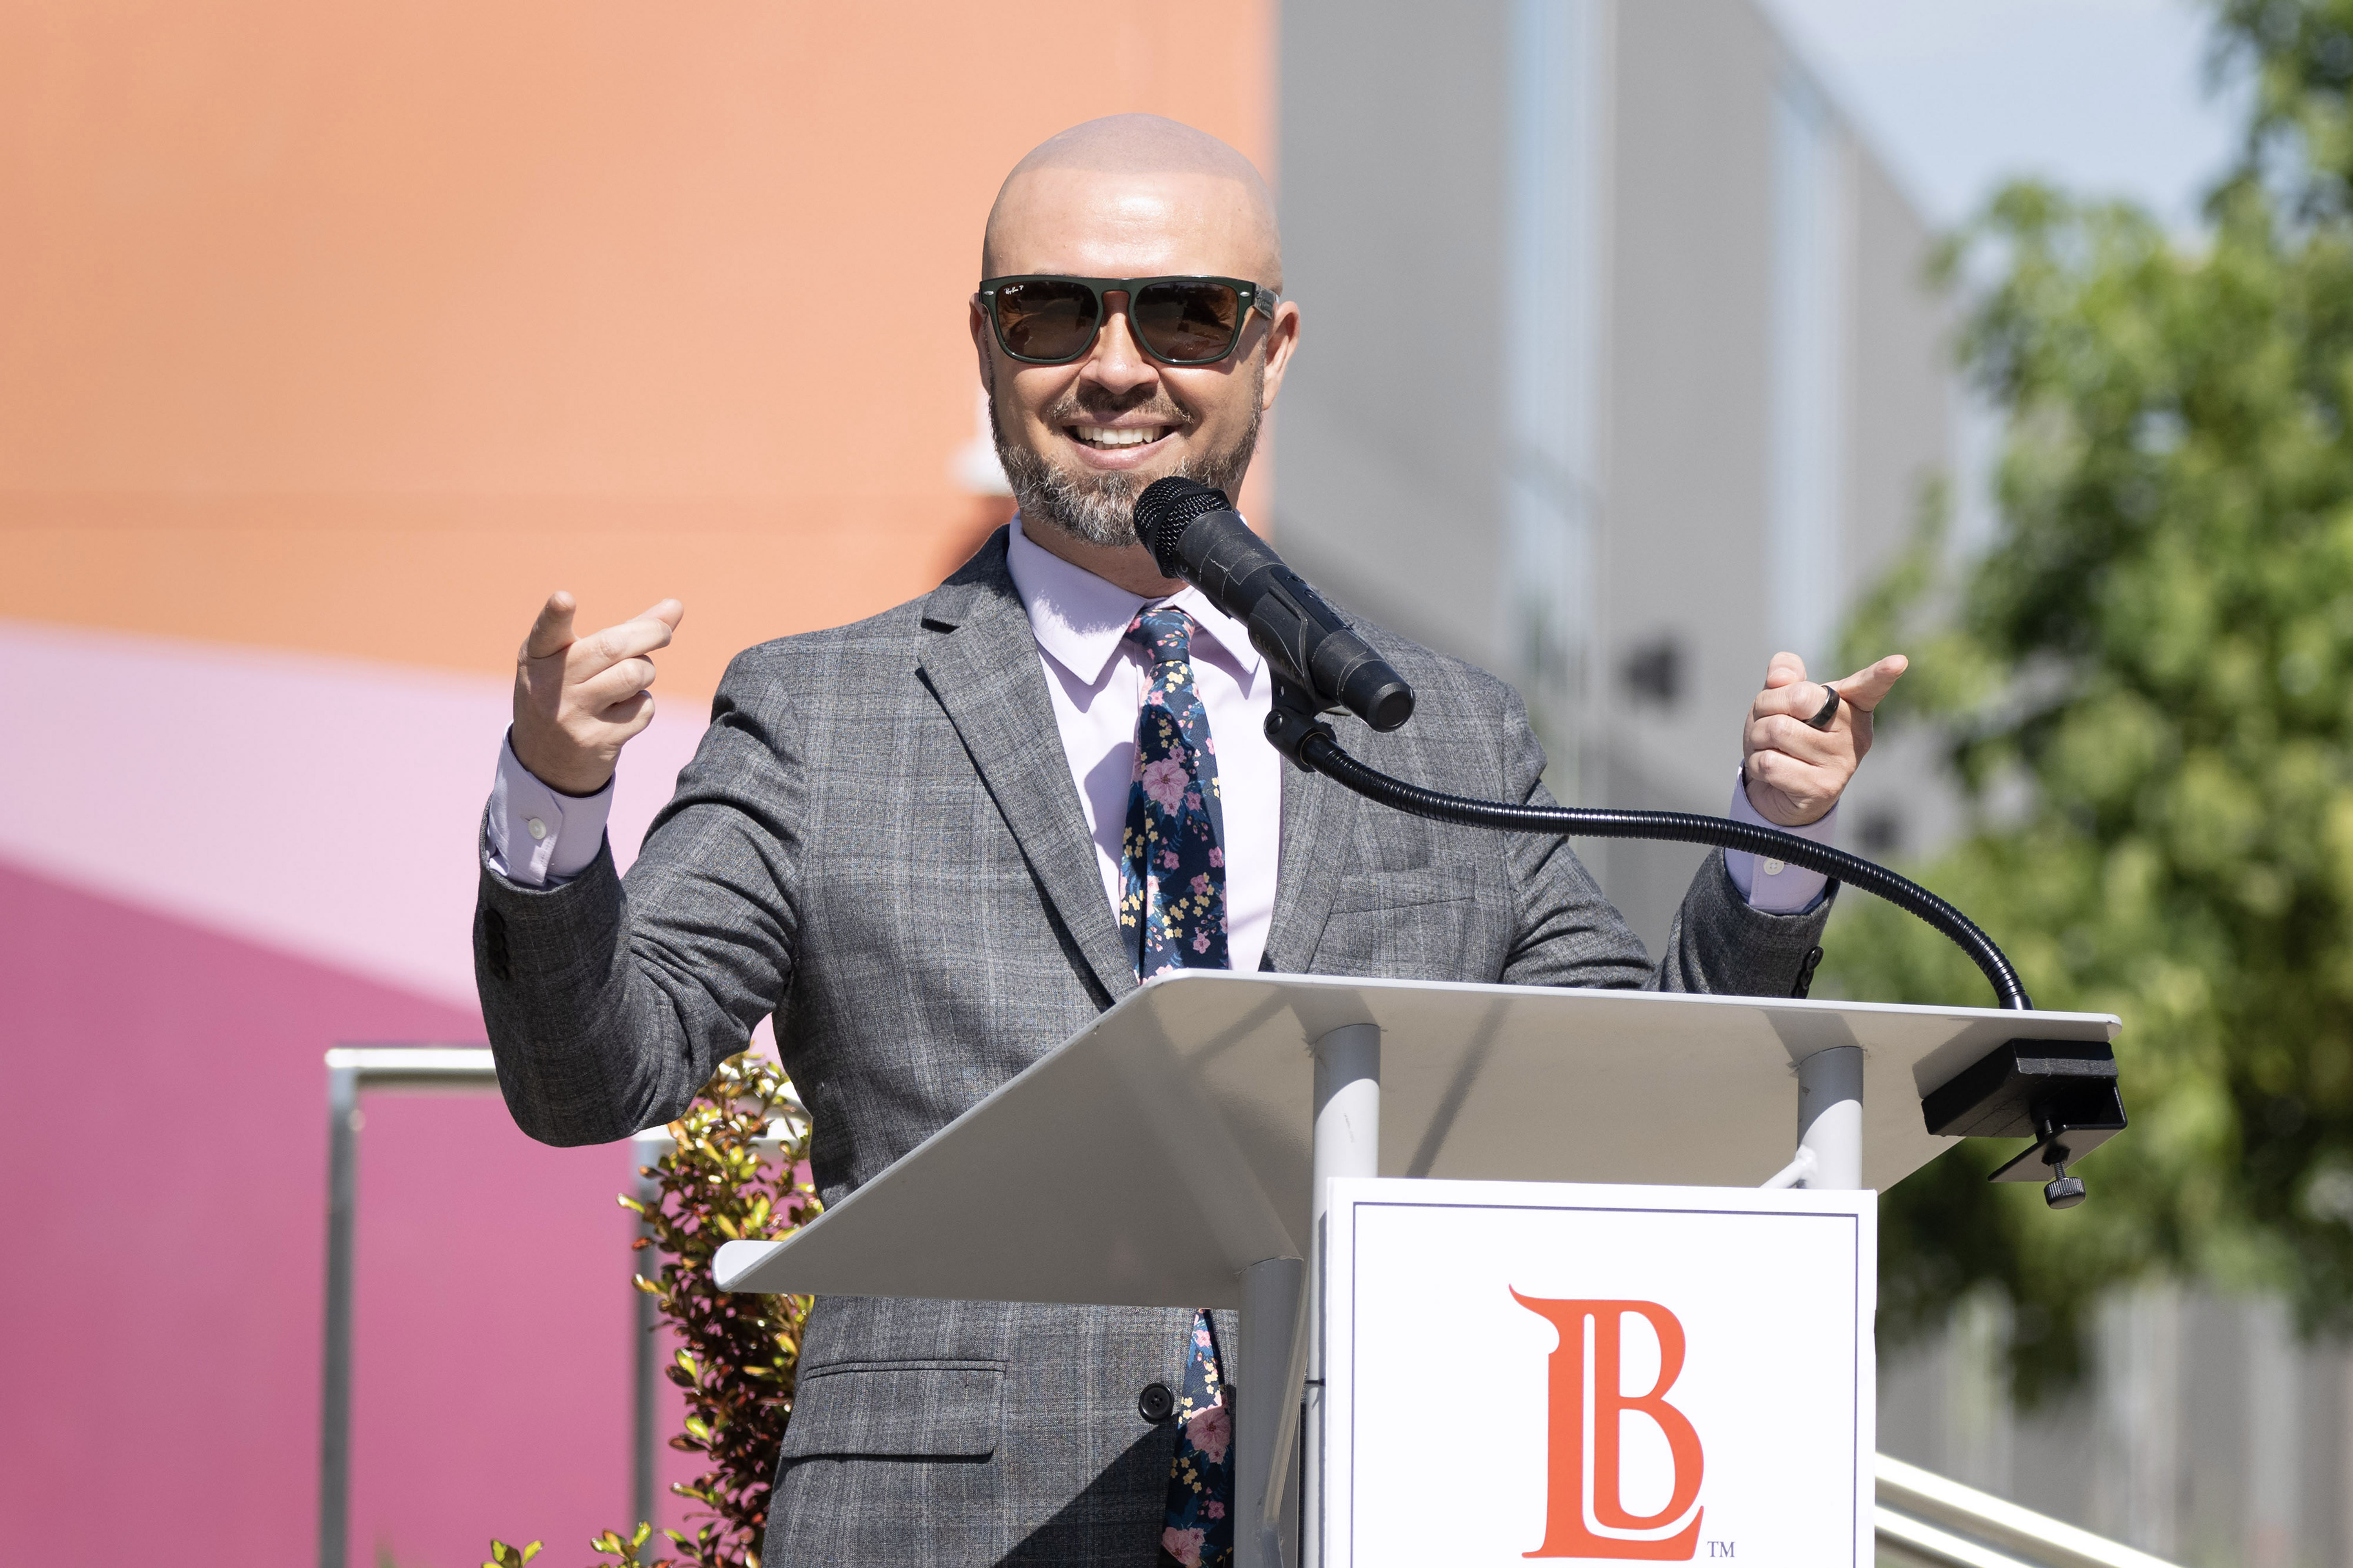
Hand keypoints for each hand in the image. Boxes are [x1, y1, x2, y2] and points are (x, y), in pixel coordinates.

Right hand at [511, 592, 684, 795]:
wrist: (546, 763)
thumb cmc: (571, 693)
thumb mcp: (578, 659)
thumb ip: (626, 629)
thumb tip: (676, 605)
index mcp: (537, 657)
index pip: (546, 632)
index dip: (556, 615)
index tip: (564, 598)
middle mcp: (550, 685)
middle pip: (612, 647)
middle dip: (651, 633)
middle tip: (664, 633)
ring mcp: (573, 715)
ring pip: (633, 674)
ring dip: (646, 671)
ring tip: (634, 677)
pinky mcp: (596, 741)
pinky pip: (642, 708)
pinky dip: (642, 705)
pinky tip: (624, 711)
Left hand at [1740, 651, 1907, 826]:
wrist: (1779, 790)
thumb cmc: (1785, 736)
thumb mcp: (1780, 701)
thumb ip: (1783, 678)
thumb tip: (1780, 677)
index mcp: (1851, 705)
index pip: (1868, 685)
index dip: (1882, 673)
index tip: (1899, 662)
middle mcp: (1855, 732)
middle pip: (1798, 698)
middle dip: (1766, 706)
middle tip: (1769, 723)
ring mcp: (1843, 762)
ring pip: (1777, 730)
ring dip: (1757, 737)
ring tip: (1770, 748)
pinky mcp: (1823, 787)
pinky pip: (1770, 762)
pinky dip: (1756, 763)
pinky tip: (1770, 772)